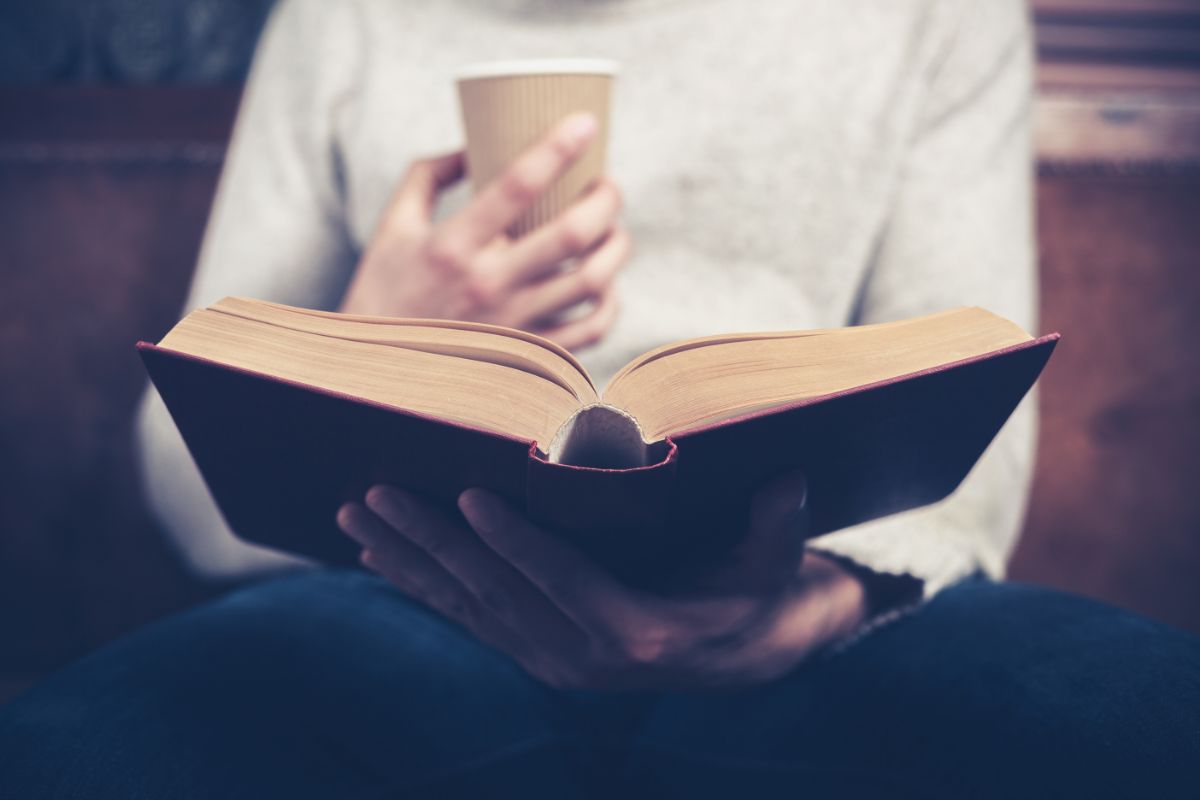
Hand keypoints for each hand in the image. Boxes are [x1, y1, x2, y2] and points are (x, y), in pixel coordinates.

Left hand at [336, 473, 874, 689]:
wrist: (738, 656)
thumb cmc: (750, 594)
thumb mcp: (772, 566)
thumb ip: (775, 527)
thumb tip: (790, 478)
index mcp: (636, 631)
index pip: (564, 580)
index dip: (516, 541)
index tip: (468, 496)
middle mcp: (582, 655)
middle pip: (496, 591)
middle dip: (432, 541)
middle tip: (376, 493)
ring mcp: (551, 659)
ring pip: (467, 606)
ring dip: (408, 560)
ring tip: (356, 517)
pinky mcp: (533, 653)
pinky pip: (467, 617)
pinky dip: (420, 585)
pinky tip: (377, 555)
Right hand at [339, 113, 627, 350]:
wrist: (378, 372)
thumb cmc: (386, 292)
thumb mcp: (393, 226)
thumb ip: (427, 176)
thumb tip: (473, 144)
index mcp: (452, 245)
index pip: (516, 185)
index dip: (558, 147)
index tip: (585, 123)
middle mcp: (488, 284)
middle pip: (572, 233)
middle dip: (605, 199)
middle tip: (608, 185)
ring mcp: (514, 323)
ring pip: (592, 281)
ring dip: (617, 246)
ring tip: (614, 231)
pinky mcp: (529, 354)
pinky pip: (592, 330)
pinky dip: (610, 303)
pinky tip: (604, 285)